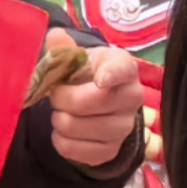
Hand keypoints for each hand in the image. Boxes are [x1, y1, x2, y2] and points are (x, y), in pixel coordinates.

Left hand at [42, 38, 144, 172]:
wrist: (99, 102)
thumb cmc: (88, 75)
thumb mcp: (78, 58)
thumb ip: (65, 48)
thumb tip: (54, 36)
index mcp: (125, 68)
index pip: (122, 70)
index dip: (110, 75)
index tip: (100, 80)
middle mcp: (132, 98)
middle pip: (86, 102)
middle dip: (60, 98)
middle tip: (57, 94)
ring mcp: (123, 128)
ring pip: (74, 126)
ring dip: (58, 119)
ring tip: (63, 112)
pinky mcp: (110, 151)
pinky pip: (71, 149)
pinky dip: (59, 140)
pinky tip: (65, 130)